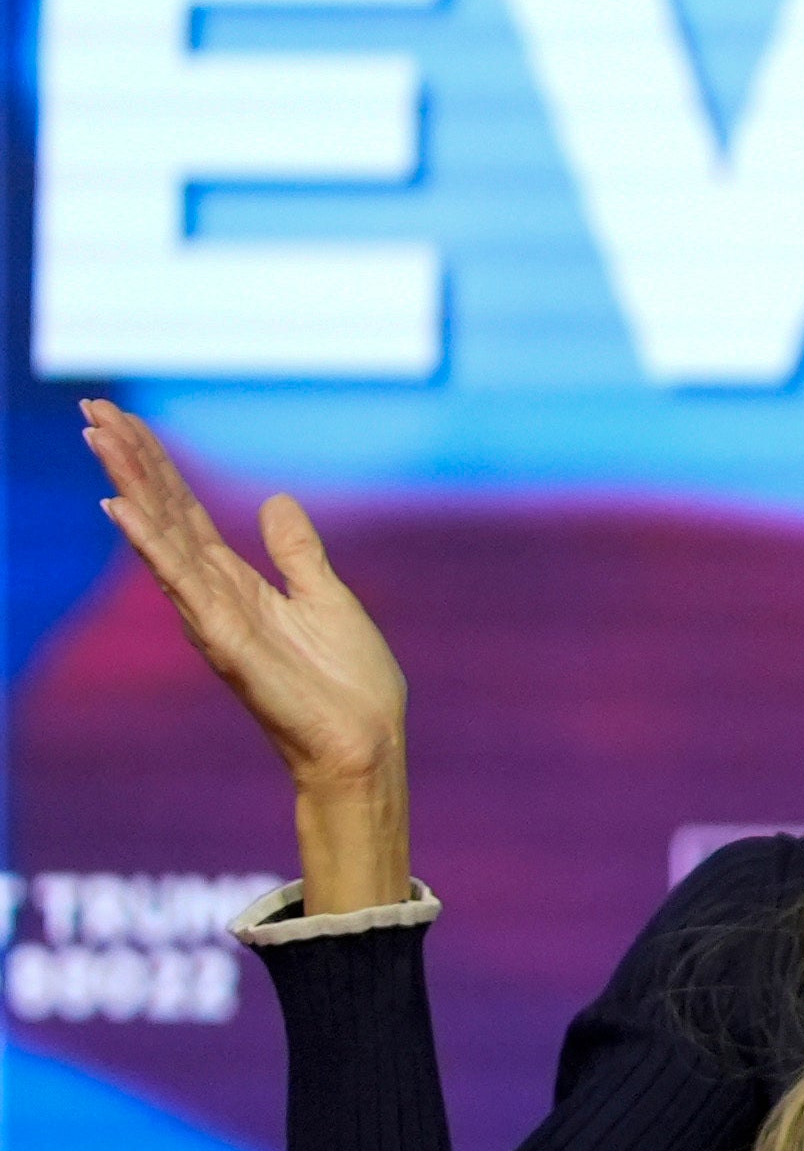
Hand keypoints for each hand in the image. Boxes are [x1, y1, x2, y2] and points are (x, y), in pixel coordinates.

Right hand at [79, 399, 405, 787]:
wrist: (364, 741)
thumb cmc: (349, 684)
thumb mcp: (327, 597)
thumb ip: (297, 552)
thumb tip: (278, 503)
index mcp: (238, 583)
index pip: (186, 512)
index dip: (157, 467)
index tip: (124, 421)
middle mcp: (214, 593)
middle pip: (163, 513)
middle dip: (130, 461)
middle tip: (91, 409)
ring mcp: (212, 614)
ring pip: (161, 536)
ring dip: (130, 485)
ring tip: (98, 436)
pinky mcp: (222, 637)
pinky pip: (180, 581)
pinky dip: (151, 543)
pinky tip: (121, 506)